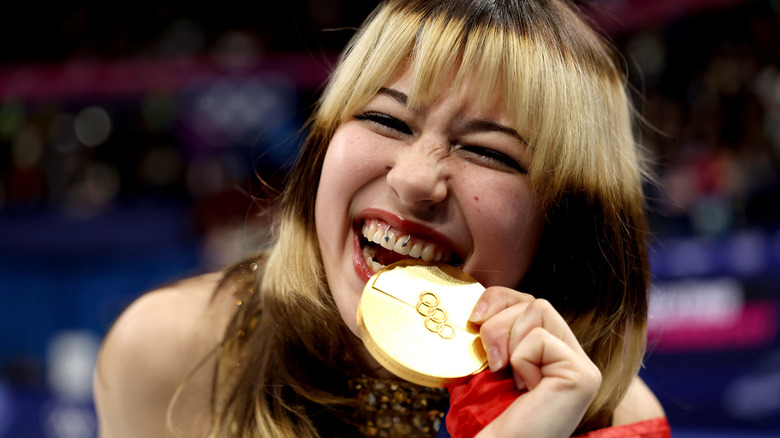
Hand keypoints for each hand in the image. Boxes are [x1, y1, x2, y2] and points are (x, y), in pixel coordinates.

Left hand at [469, 286, 601, 437]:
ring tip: (509, 376)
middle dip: (498, 321)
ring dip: (508, 340)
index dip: (498, 299)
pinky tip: (526, 389)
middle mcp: (572, 357)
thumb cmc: (491, 418)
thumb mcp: (487, 365)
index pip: (528, 302)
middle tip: (492, 361)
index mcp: (551, 353)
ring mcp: (581, 366)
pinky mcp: (582, 374)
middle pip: (534, 301)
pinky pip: (539, 338)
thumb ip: (495, 333)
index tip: (474, 319)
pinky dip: (521, 360)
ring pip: (539, 309)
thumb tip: (478, 306)